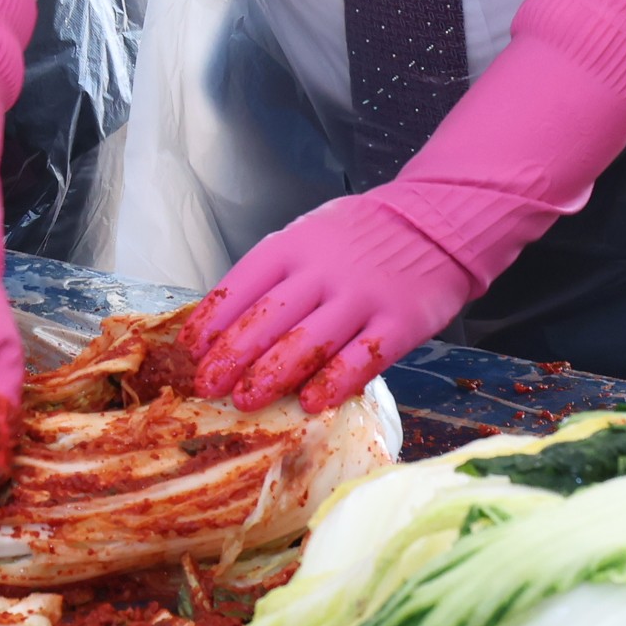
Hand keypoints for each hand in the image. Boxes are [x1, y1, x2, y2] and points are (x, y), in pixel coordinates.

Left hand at [195, 193, 478, 411]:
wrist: (434, 222)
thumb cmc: (361, 237)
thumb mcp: (310, 235)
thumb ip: (276, 273)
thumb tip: (226, 322)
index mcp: (295, 245)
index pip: (242, 285)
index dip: (212, 321)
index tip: (192, 351)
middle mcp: (325, 270)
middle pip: (268, 318)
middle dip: (231, 356)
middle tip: (208, 387)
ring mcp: (363, 297)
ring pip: (308, 342)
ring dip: (271, 375)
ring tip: (246, 399)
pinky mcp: (399, 323)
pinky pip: (361, 358)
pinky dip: (333, 382)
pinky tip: (311, 402)